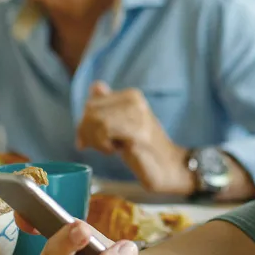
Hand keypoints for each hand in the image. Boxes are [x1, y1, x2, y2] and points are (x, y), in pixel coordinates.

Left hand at [76, 82, 192, 195]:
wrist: (170, 167)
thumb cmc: (143, 149)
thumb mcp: (123, 124)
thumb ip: (109, 106)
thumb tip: (95, 87)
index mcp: (131, 95)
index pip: (92, 102)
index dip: (84, 123)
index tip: (87, 140)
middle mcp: (135, 101)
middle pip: (91, 110)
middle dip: (86, 132)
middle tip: (96, 147)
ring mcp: (138, 116)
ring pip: (96, 119)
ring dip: (95, 139)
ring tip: (108, 149)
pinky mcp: (138, 133)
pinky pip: (106, 131)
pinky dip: (103, 144)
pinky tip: (114, 151)